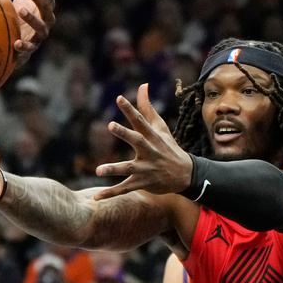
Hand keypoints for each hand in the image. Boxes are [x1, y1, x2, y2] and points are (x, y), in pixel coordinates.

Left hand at [12, 0, 55, 65]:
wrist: (19, 43)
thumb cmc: (21, 16)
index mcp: (46, 5)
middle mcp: (47, 19)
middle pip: (45, 5)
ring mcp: (41, 34)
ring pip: (40, 26)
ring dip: (31, 17)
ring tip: (20, 9)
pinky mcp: (32, 47)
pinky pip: (29, 47)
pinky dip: (24, 45)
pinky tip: (15, 42)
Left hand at [94, 84, 193, 199]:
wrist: (186, 174)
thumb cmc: (168, 146)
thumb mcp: (160, 126)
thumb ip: (147, 107)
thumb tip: (142, 85)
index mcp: (152, 136)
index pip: (140, 120)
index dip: (130, 109)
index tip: (119, 98)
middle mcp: (149, 151)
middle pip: (136, 140)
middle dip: (124, 133)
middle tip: (110, 125)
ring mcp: (146, 168)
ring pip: (128, 168)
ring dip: (114, 169)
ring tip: (98, 170)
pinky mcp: (142, 183)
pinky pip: (125, 188)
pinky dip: (111, 193)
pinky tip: (96, 197)